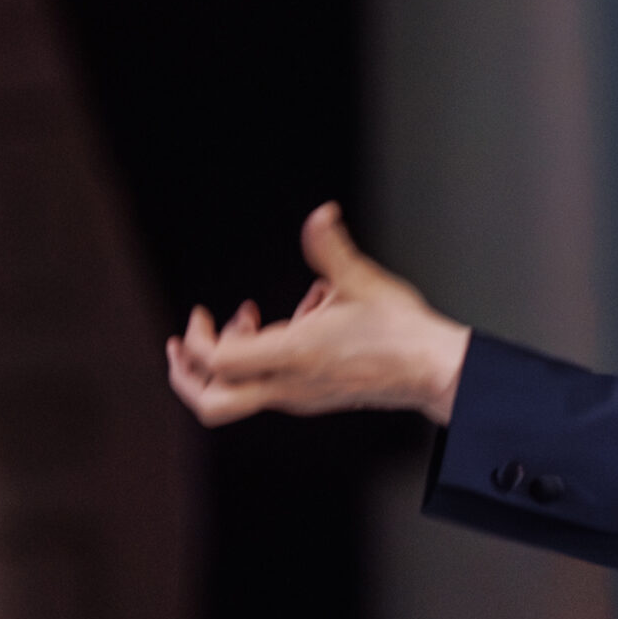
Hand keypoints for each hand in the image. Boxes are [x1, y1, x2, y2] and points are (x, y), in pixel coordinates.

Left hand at [165, 203, 470, 427]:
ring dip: (226, 364)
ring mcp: (298, 396)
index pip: (217, 359)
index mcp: (294, 355)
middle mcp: (289, 384)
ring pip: (235, 399)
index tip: (204, 313)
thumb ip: (330, 247)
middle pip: (211, 403)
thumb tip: (321, 215)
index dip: (198, 337)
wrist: (433, 372)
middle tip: (184, 346)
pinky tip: (297, 326)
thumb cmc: (401, 332)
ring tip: (248, 323)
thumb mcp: (362, 280)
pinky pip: (266, 388)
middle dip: (186, 376)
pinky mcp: (311, 398)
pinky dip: (260, 360)